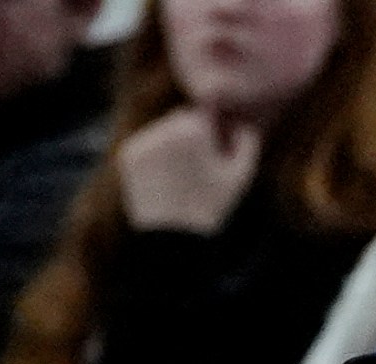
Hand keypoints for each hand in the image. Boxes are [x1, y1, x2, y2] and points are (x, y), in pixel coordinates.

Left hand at [118, 109, 263, 234]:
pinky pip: (145, 147)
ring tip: (180, 178)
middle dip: (191, 135)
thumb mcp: (241, 175)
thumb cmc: (212, 207)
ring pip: (162, 132)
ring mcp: (143, 141)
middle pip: (182, 119)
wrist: (172, 239)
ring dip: (171, 145)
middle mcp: (165, 129)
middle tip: (198, 168)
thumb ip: (246, 139)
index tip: (216, 153)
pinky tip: (164, 181)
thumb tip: (240, 119)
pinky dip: (154, 158)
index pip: (206, 111)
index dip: (214, 132)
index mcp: (194, 128)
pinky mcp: (128, 155)